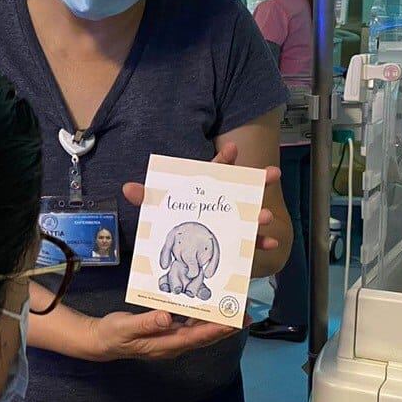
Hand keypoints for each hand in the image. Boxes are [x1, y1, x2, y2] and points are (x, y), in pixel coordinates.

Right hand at [83, 309, 247, 361]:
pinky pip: (191, 326)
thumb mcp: (125, 327)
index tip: (233, 322)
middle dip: (225, 327)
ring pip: (200, 332)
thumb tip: (167, 317)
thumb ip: (146, 322)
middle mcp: (173, 345)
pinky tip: (209, 307)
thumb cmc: (113, 334)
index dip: (215, 330)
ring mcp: (172, 340)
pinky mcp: (169, 333)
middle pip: (204, 337)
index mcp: (165, 344)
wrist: (102, 341)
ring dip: (218, 322)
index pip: (195, 337)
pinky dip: (203, 317)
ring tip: (235, 310)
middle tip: (245, 314)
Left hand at [122, 142, 283, 253]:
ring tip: (265, 216)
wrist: (181, 254)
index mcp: (204, 191)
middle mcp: (222, 203)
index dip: (224, 159)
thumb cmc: (172, 223)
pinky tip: (269, 243)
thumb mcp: (158, 210)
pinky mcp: (235, 244)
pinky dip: (261, 244)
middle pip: (243, 188)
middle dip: (259, 180)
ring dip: (259, 215)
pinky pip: (251, 244)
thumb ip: (147, 198)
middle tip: (273, 173)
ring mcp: (232, 222)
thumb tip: (127, 188)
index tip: (231, 147)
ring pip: (250, 215)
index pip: (215, 170)